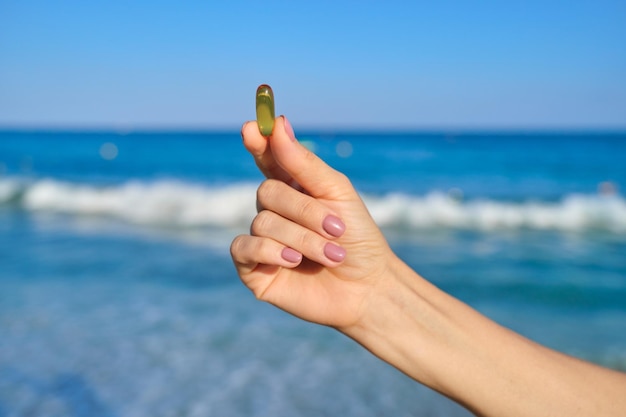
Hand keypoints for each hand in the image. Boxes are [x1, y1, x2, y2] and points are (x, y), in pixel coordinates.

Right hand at [231, 116, 396, 327]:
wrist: (368, 288)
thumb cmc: (358, 239)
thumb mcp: (336, 193)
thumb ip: (303, 162)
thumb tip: (277, 123)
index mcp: (293, 188)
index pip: (267, 159)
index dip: (257, 142)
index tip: (251, 128)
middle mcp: (273, 211)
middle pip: (267, 192)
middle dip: (305, 211)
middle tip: (337, 230)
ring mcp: (261, 240)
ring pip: (262, 222)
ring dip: (302, 239)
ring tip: (331, 255)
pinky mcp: (253, 269)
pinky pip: (243, 248)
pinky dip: (272, 252)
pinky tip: (295, 262)